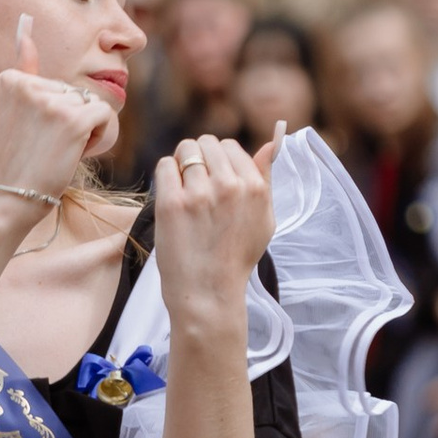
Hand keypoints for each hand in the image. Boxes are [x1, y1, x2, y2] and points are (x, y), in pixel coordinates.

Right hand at [0, 13, 118, 209]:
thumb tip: (26, 24)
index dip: (51, 116)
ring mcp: (51, 101)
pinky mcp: (73, 120)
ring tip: (56, 152)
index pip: (54, 86)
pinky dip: (99, 137)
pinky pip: (104, 116)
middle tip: (44, 148)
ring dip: (84, 131)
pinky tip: (75, 153)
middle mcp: (28, 84)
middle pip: (72, 94)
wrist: (6, 198)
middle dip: (69, 122)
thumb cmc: (10, 160)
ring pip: (90, 104)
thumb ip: (22, 70)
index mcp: (9, 78)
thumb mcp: (8, 109)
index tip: (29, 137)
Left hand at [153, 127, 275, 333]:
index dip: (220, 161)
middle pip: (207, 142)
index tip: (215, 182)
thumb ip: (265, 179)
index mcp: (254, 188)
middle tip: (197, 186)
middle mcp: (229, 186)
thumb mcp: (264, 220)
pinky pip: (165, 165)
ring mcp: (199, 194)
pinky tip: (172, 198)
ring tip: (185, 192)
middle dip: (200, 158)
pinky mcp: (172, 203)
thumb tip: (271, 144)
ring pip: (185, 150)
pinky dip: (167, 176)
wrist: (209, 294)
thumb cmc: (236, 258)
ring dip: (182, 165)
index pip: (231, 147)